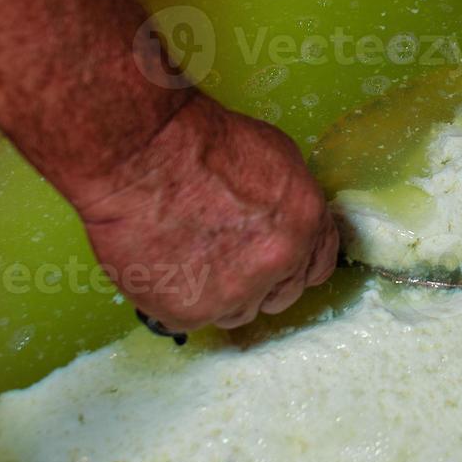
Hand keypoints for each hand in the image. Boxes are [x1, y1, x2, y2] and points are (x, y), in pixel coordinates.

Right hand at [72, 95, 338, 331]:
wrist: (145, 155)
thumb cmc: (202, 142)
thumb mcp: (274, 155)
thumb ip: (288, 203)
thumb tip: (285, 223)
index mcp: (305, 223)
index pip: (317, 266)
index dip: (296, 264)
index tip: (279, 263)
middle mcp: (278, 264)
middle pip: (279, 295)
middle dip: (260, 282)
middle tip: (225, 258)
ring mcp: (235, 292)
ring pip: (236, 312)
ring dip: (219, 294)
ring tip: (189, 258)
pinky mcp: (189, 311)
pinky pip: (189, 319)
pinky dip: (176, 299)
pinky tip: (163, 266)